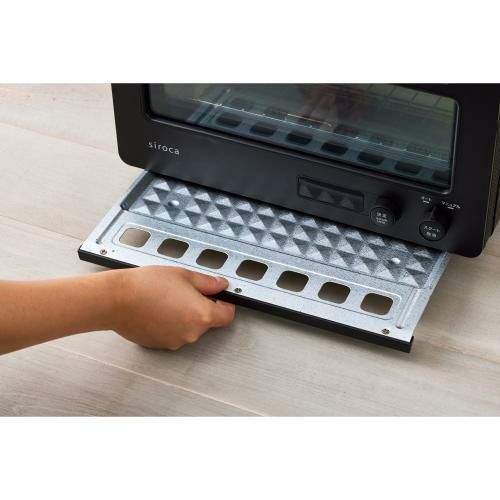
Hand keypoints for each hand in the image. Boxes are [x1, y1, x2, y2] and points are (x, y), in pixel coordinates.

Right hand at [111, 266, 234, 349]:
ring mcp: (176, 341)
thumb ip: (208, 283)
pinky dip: (170, 323)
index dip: (226, 304)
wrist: (116, 300)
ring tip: (167, 298)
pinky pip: (173, 333)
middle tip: (185, 291)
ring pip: (189, 328)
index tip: (221, 298)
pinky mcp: (161, 345)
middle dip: (200, 307)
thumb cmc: (146, 286)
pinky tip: (158, 309)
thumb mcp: (184, 275)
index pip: (227, 316)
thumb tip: (220, 285)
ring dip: (184, 316)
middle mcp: (192, 333)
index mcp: (202, 315)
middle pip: (207, 321)